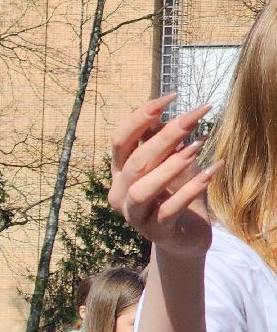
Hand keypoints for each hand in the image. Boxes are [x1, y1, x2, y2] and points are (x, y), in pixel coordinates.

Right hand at [109, 95, 216, 261]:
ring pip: (142, 189)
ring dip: (171, 165)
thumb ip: (164, 142)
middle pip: (134, 161)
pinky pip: (168, 210)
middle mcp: (120, 193)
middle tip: (197, 115)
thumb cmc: (177, 193)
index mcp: (120, 172)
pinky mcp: (155, 231)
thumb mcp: (171, 162)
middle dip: (165, 136)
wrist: (185, 235)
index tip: (172, 96)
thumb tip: (164, 112)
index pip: (120, 140)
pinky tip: (211, 171)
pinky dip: (190, 189)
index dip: (141, 116)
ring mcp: (134, 215)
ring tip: (199, 145)